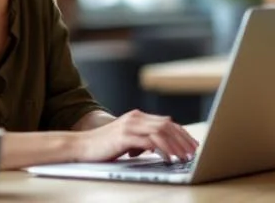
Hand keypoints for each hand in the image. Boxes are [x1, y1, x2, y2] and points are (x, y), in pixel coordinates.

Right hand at [73, 109, 198, 162]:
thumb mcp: (126, 139)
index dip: (182, 133)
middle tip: (193, 152)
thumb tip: (159, 147)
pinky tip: (168, 158)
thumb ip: (142, 139)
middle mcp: (135, 118)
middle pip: (167, 125)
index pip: (166, 122)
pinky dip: (161, 150)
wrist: (81, 146)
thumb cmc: (103, 146)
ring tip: (184, 157)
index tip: (192, 145)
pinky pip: (148, 142)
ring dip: (175, 145)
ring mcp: (129, 126)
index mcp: (137, 117)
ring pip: (161, 132)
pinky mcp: (124, 137)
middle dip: (183, 139)